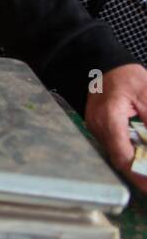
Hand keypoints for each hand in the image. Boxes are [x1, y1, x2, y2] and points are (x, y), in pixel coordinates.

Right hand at [84, 62, 146, 192]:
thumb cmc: (126, 77)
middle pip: (120, 159)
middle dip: (139, 173)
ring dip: (137, 164)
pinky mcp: (100, 127)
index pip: (123, 156)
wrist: (105, 64)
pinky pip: (116, 146)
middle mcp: (98, 126)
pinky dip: (131, 154)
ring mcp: (96, 128)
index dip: (139, 175)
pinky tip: (142, 158)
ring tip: (146, 173)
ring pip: (118, 154)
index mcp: (109, 118)